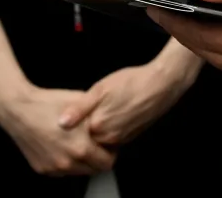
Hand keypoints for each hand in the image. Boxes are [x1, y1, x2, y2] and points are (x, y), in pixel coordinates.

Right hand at [0, 83, 115, 176]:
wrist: (18, 108)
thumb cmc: (49, 103)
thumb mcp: (81, 104)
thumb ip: (99, 120)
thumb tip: (110, 128)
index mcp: (81, 148)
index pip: (107, 163)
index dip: (110, 152)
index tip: (107, 143)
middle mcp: (67, 163)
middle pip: (93, 170)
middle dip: (97, 158)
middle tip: (94, 143)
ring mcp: (53, 168)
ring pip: (77, 172)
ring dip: (81, 161)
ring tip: (77, 142)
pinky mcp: (41, 169)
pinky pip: (60, 171)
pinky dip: (65, 162)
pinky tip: (62, 145)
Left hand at [59, 43, 200, 147]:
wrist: (160, 85)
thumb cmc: (132, 83)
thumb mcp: (100, 89)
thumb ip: (79, 108)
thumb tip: (61, 123)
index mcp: (98, 126)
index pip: (74, 132)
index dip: (72, 121)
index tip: (69, 112)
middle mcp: (108, 137)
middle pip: (86, 138)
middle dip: (82, 127)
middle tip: (88, 108)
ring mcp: (119, 139)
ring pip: (98, 138)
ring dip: (95, 128)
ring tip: (102, 108)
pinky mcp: (128, 137)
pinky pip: (111, 137)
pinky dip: (108, 128)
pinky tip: (112, 112)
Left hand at [153, 0, 221, 89]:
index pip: (202, 36)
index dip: (175, 22)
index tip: (154, 7)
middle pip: (206, 53)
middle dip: (180, 32)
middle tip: (159, 13)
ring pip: (219, 62)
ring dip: (198, 43)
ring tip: (179, 20)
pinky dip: (219, 50)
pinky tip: (212, 34)